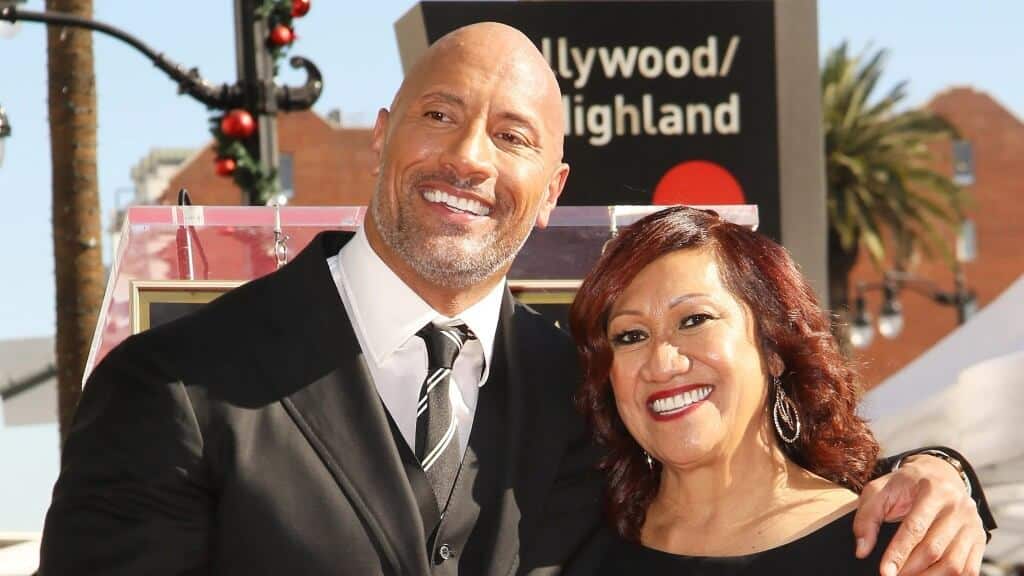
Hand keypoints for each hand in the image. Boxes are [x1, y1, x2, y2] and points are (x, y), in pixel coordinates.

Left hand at [853, 454, 984, 575]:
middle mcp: (958, 506)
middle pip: (934, 549)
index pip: (914, 528)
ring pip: (954, 563)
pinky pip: (969, 569)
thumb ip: (867, 517)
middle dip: (910, 569)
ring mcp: (972, 524)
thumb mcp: (880, 490)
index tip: (885, 572)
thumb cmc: (905, 485)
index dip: (898, 553)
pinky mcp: (979, 538)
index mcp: (932, 490)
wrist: (939, 474)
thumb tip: (862, 550)